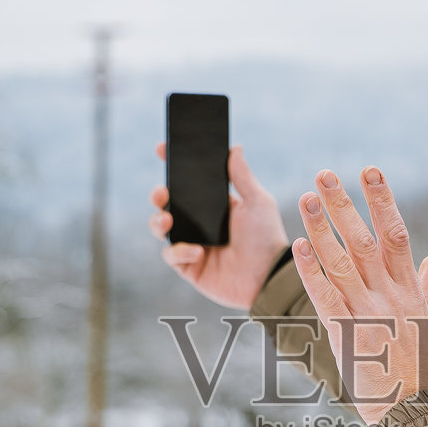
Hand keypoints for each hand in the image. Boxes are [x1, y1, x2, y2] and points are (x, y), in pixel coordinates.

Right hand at [148, 143, 288, 309]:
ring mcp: (193, 244)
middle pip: (168, 204)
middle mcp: (200, 224)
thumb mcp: (258, 203)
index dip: (173, 167)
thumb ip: (242, 177)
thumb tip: (234, 148)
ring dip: (158, 221)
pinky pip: (172, 256)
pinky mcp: (189, 268)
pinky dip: (179, 251)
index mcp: (214, 205)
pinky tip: (197, 251)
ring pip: (162, 228)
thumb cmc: (267, 239)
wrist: (269, 278)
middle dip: (159, 195)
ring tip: (167, 220)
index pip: (189, 183)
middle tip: (162, 193)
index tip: (162, 150)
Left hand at [292, 166, 427, 424]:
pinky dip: (312, 270)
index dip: (382, 200)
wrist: (418, 412)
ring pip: (342, 261)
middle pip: (365, 239)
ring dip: (321, 227)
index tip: (370, 170)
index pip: (396, 235)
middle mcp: (390, 296)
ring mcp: (368, 314)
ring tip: (306, 197)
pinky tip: (298, 246)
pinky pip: (327, 297)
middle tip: (325, 173)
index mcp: (410, 292)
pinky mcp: (348, 336)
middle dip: (344, 203)